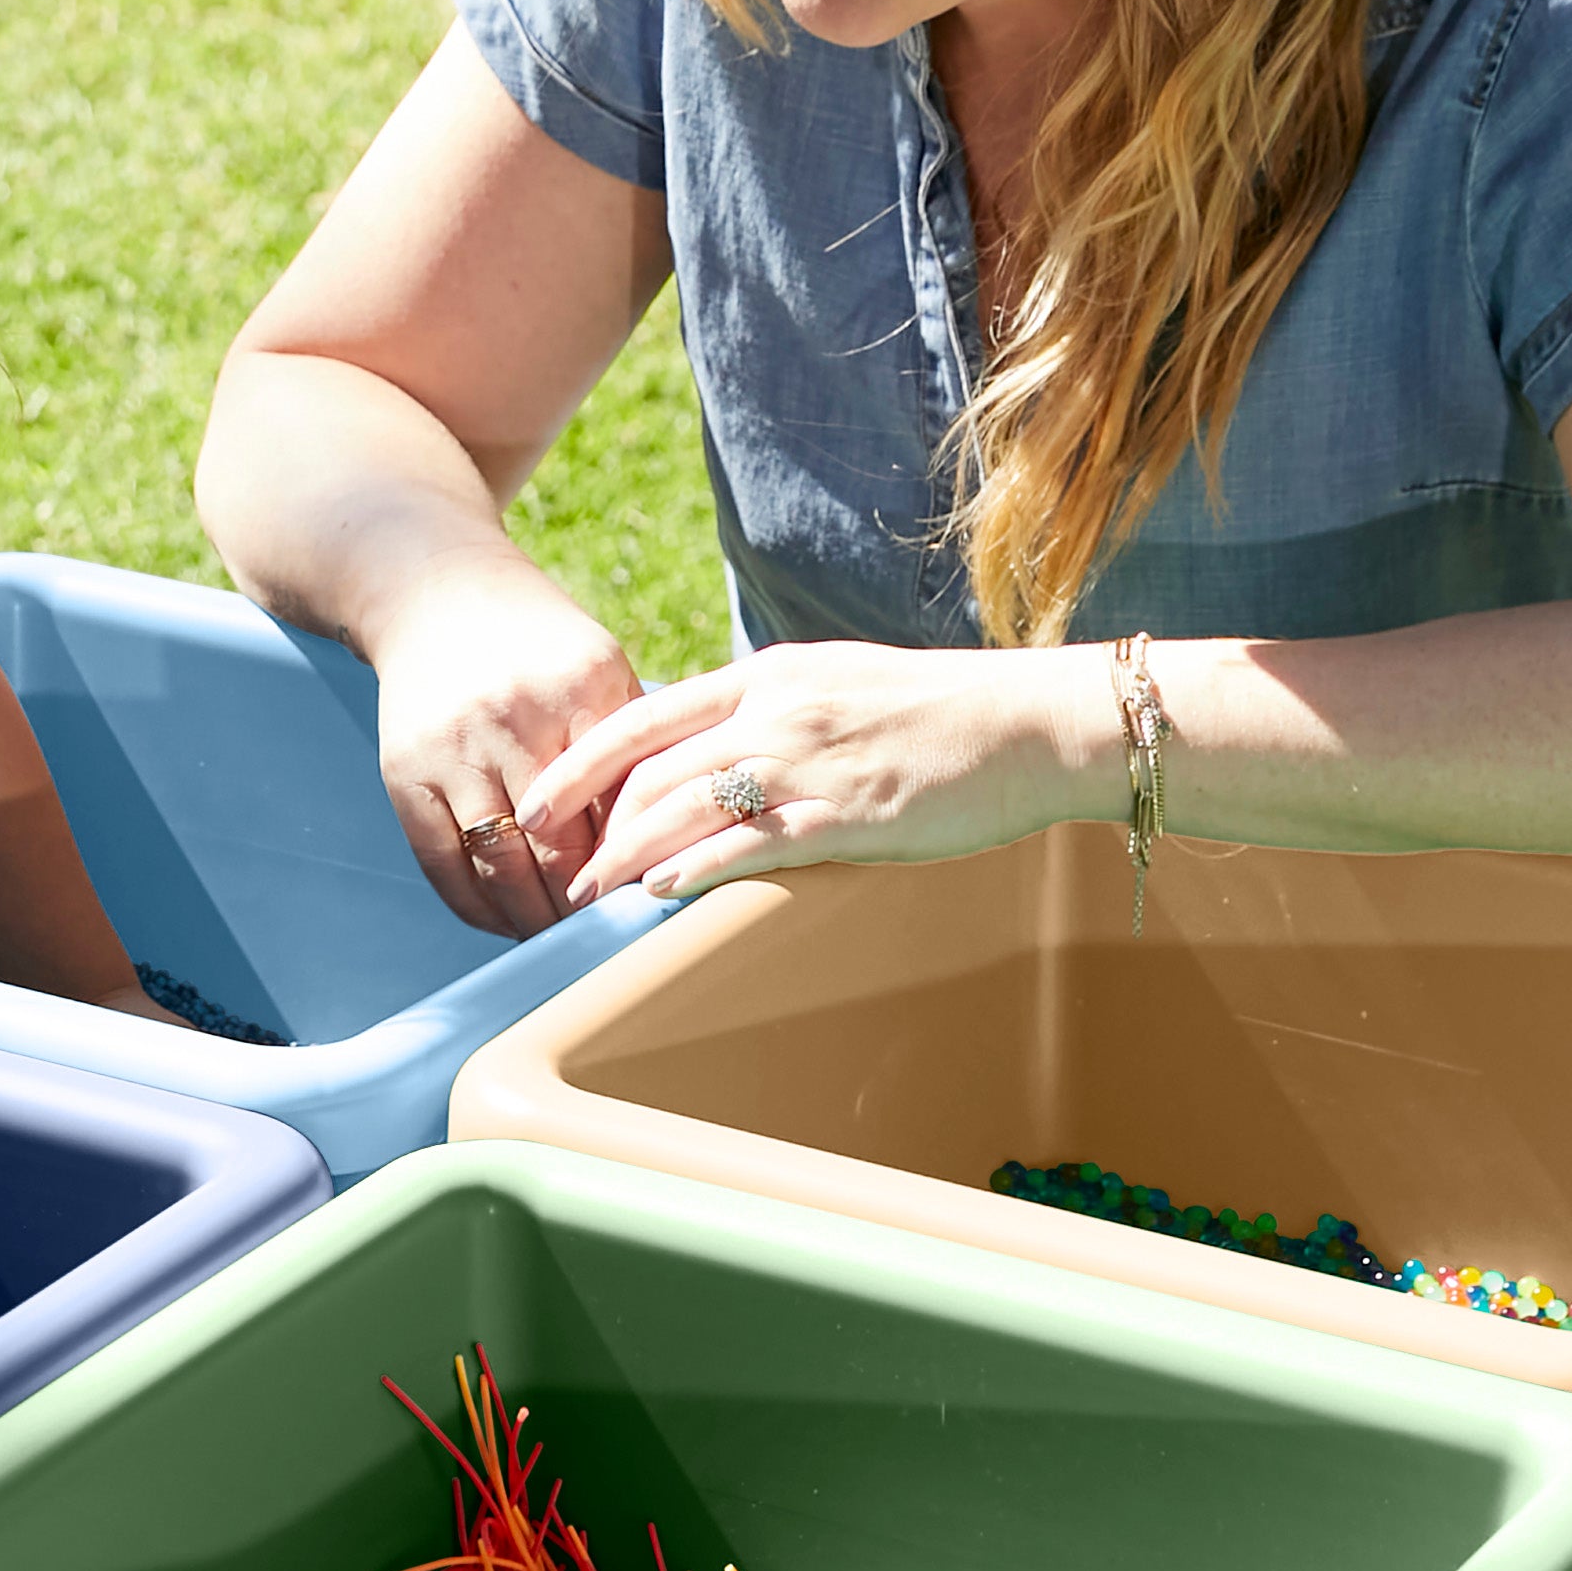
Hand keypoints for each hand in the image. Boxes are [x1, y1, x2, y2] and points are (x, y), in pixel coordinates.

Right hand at [366, 562, 646, 939]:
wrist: (435, 592)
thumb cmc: (538, 644)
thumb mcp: (599, 669)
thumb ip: (632, 748)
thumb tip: (671, 844)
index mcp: (582, 689)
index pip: (619, 807)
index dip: (634, 869)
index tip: (651, 907)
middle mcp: (514, 718)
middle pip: (560, 848)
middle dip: (585, 908)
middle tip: (608, 942)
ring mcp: (453, 748)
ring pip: (501, 866)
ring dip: (532, 920)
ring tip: (560, 942)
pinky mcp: (404, 772)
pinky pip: (442, 864)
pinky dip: (476, 907)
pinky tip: (504, 922)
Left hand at [544, 642, 1110, 903]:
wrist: (1033, 723)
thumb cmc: (939, 714)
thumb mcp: (836, 686)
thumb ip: (769, 712)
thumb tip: (709, 751)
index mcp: (768, 676)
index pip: (646, 715)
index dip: (580, 760)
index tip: (538, 798)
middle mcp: (778, 710)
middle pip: (654, 768)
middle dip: (592, 822)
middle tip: (554, 868)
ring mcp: (812, 759)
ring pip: (690, 805)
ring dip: (627, 854)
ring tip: (587, 894)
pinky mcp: (850, 811)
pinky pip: (755, 841)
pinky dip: (699, 865)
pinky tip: (661, 891)